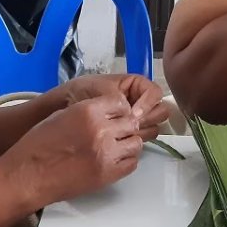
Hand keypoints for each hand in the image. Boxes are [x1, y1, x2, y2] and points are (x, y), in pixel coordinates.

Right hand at [1, 94, 142, 208]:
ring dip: (127, 143)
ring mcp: (107, 153)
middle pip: (131, 123)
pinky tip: (113, 159)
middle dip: (124, 126)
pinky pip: (131, 163)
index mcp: (88, 111)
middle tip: (115, 132)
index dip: (118, 110)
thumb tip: (107, 112)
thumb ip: (88, 111)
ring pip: (135, 143)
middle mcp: (101, 130)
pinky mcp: (108, 174)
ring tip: (114, 146)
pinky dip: (126, 160)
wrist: (27, 176)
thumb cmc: (37, 145)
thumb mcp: (61, 115)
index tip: (114, 116)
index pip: (120, 103)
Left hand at [53, 74, 169, 139]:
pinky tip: (124, 141)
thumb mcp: (101, 90)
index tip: (133, 115)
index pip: (155, 92)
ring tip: (127, 134)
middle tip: (132, 126)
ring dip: (145, 130)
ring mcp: (137, 117)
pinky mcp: (131, 132)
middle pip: (160, 110)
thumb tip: (131, 115)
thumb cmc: (83, 91)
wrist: (66, 106)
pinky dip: (138, 139)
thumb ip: (118, 100)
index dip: (147, 104)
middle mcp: (141, 101)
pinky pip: (144, 137)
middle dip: (149, 118)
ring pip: (155, 125)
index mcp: (136, 85)